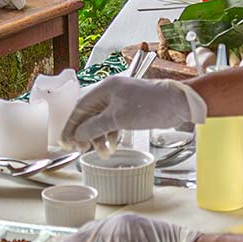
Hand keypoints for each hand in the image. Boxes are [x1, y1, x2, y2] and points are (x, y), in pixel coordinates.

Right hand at [62, 76, 206, 144]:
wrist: (176, 104)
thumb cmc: (149, 105)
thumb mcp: (118, 118)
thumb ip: (95, 127)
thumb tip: (78, 135)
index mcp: (104, 89)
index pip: (79, 107)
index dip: (71, 125)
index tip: (65, 141)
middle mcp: (109, 94)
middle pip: (88, 115)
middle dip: (84, 133)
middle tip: (81, 150)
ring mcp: (119, 103)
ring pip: (100, 122)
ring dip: (98, 138)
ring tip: (102, 152)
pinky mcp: (129, 111)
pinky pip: (112, 124)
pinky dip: (110, 136)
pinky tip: (111, 147)